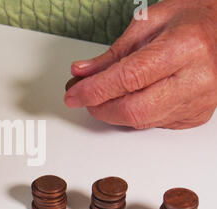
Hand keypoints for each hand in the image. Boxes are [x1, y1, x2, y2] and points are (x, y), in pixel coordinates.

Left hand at [65, 0, 216, 129]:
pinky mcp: (197, 115)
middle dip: (101, 108)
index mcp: (185, 46)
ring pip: (143, 121)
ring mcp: (200, 101)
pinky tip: (136, 96)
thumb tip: (82, 73)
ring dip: (115, 112)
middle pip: (134, 109)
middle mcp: (198, 78)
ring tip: (107, 93)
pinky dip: (136, 114)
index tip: (73, 94)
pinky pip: (155, 123)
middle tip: (85, 98)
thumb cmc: (193, 19)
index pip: (128, 78)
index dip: (94, 90)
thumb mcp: (149, 23)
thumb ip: (113, 53)